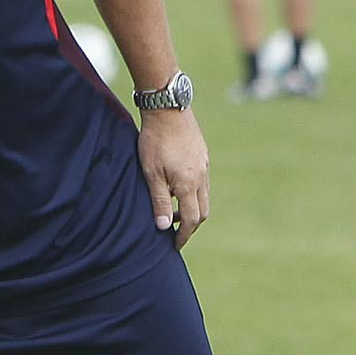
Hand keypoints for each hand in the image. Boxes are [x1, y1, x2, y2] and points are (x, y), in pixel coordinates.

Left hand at [136, 107, 209, 247]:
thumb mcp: (151, 173)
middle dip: (190, 226)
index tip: (174, 246)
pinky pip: (203, 183)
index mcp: (189, 184)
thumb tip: (163, 227)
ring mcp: (204, 166)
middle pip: (202, 212)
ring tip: (171, 212)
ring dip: (191, 209)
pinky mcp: (203, 156)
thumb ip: (158, 200)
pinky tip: (176, 189)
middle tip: (174, 232)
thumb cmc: (154, 140)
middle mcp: (201, 177)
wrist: (168, 108)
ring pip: (204, 197)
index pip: (190, 220)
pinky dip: (193, 194)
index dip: (183, 235)